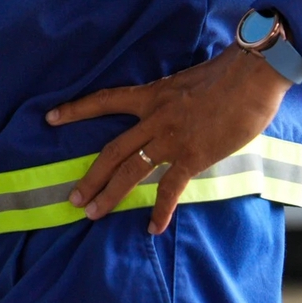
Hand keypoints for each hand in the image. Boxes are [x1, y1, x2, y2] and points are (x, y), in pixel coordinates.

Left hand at [45, 46, 292, 232]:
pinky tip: (153, 228)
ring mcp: (171, 139)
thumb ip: (174, 99)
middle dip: (90, 176)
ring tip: (92, 213)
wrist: (251, 76)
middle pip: (110, 151)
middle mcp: (153, 118)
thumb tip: (175, 109)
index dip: (76, 110)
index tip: (50, 118)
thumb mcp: (188, 81)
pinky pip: (170, 189)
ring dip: (109, 195)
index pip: (104, 101)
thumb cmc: (228, 74)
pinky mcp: (193, 156)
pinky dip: (161, 211)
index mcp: (151, 95)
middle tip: (72, 198)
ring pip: (130, 171)